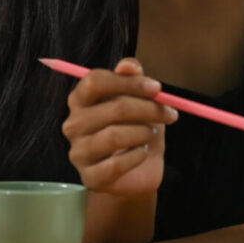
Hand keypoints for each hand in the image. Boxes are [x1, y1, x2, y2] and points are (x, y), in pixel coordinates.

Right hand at [61, 57, 177, 196]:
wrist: (137, 171)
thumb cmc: (136, 129)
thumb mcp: (140, 100)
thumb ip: (132, 79)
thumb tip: (129, 65)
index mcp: (80, 100)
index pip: (95, 81)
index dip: (129, 82)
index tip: (157, 88)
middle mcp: (73, 125)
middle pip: (113, 108)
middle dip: (149, 109)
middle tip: (170, 114)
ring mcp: (78, 152)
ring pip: (114, 136)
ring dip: (143, 133)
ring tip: (151, 135)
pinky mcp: (90, 177)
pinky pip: (116, 165)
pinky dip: (137, 157)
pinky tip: (142, 153)